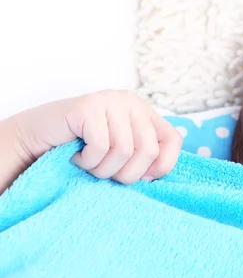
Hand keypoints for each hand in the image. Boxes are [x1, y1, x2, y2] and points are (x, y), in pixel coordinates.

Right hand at [14, 90, 181, 183]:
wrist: (34, 140)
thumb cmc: (80, 151)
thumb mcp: (120, 154)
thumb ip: (143, 158)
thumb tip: (157, 174)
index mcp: (144, 112)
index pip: (173, 140)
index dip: (162, 165)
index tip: (140, 177)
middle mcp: (131, 101)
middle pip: (149, 150)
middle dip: (126, 174)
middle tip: (105, 173)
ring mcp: (110, 100)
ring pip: (124, 150)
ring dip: (103, 169)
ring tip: (89, 164)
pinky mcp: (88, 106)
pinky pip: (100, 147)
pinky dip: (87, 161)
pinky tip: (77, 156)